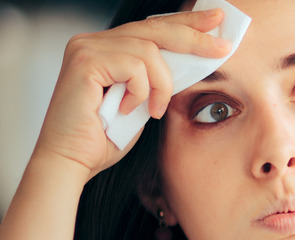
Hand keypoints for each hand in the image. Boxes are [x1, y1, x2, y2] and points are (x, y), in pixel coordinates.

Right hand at [35, 8, 230, 179]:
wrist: (72, 163)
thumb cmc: (103, 139)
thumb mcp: (142, 101)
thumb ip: (157, 78)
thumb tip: (192, 60)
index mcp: (105, 48)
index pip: (151, 28)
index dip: (186, 23)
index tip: (216, 22)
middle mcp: (92, 41)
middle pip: (155, 28)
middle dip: (194, 37)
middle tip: (221, 47)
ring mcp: (86, 47)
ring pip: (149, 51)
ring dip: (161, 85)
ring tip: (154, 110)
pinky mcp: (84, 60)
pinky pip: (134, 66)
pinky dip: (141, 91)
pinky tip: (128, 109)